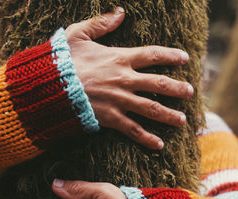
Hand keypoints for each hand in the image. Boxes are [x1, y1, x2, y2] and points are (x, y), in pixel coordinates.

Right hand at [67, 7, 192, 149]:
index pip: (152, 55)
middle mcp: (124, 80)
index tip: (184, 58)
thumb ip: (100, 23)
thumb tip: (120, 12)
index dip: (170, 55)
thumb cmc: (60, 61)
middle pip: (159, 84)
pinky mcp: (110, 118)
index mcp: (119, 58)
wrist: (47, 87)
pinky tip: (159, 145)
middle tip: (190, 92)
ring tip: (182, 120)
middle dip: (177, 88)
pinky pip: (133, 130)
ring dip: (169, 115)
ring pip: (151, 108)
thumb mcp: (78, 34)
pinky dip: (147, 138)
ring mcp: (119, 100)